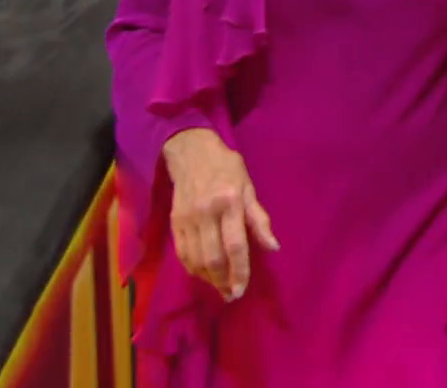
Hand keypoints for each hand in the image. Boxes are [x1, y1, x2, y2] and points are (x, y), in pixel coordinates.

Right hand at [162, 128, 278, 300]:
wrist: (191, 152)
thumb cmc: (226, 169)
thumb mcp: (249, 188)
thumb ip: (259, 219)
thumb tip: (273, 247)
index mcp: (229, 202)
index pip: (235, 245)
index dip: (240, 271)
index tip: (242, 290)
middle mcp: (207, 212)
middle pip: (213, 257)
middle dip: (223, 282)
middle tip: (232, 295)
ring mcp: (187, 218)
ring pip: (196, 259)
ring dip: (208, 279)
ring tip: (220, 287)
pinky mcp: (174, 221)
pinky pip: (182, 253)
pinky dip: (192, 268)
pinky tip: (202, 274)